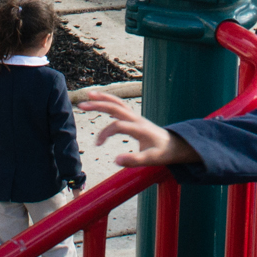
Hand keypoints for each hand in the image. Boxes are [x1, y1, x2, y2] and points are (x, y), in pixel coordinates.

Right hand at [76, 90, 193, 168]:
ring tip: (88, 95)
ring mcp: (136, 117)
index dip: (105, 133)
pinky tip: (101, 102)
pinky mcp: (135, 119)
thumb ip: (134, 160)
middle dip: (98, 105)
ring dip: (103, 98)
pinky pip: (121, 107)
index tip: (97, 144)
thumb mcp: (151, 159)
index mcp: (139, 128)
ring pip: (118, 103)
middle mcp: (137, 119)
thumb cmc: (163, 153)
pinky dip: (110, 102)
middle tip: (81, 105)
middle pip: (116, 106)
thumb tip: (115, 160)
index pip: (118, 125)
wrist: (175, 146)